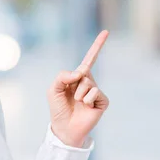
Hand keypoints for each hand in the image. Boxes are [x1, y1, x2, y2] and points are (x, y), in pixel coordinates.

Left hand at [47, 30, 109, 146]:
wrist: (64, 128)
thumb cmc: (58, 108)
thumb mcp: (53, 89)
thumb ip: (63, 76)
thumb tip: (81, 72)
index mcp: (78, 77)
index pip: (89, 59)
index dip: (97, 45)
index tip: (106, 32)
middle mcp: (89, 82)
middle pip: (84, 70)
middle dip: (74, 82)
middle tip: (72, 97)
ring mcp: (96, 91)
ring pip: (88, 82)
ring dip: (78, 93)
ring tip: (77, 103)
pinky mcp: (102, 101)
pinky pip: (95, 93)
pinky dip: (87, 99)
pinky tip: (85, 107)